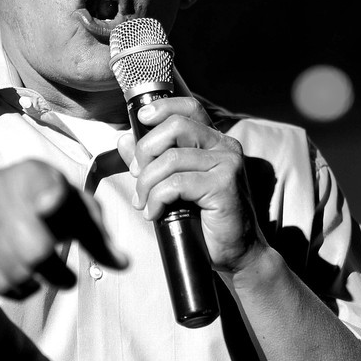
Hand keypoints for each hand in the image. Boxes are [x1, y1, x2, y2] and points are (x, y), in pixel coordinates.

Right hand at [0, 159, 127, 298]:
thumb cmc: (38, 201)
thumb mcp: (69, 207)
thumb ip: (98, 234)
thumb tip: (124, 264)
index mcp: (34, 174)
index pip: (41, 184)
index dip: (50, 197)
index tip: (51, 203)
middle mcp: (0, 190)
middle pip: (35, 250)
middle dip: (55, 272)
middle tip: (65, 277)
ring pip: (16, 272)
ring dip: (37, 282)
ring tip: (42, 272)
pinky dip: (17, 289)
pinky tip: (21, 276)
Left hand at [117, 97, 266, 273]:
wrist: (237, 253)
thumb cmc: (204, 219)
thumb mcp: (174, 185)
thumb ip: (151, 160)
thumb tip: (124, 140)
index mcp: (214, 141)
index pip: (189, 107)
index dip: (163, 107)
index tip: (141, 118)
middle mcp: (224, 146)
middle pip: (175, 126)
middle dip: (146, 150)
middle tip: (137, 175)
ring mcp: (227, 164)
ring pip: (170, 159)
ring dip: (147, 183)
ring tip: (143, 202)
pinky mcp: (223, 186)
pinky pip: (176, 184)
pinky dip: (157, 199)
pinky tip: (154, 213)